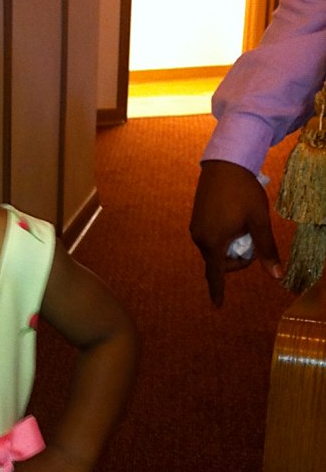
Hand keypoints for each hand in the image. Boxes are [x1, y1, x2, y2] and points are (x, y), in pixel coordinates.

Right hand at [189, 160, 282, 306]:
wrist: (225, 165)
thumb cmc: (244, 193)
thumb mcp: (259, 221)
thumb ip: (266, 249)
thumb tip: (276, 275)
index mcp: (214, 242)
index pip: (216, 274)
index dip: (218, 292)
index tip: (218, 306)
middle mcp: (200, 238)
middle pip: (218, 263)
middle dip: (236, 261)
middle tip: (253, 242)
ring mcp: (195, 228)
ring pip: (214, 250)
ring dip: (230, 248)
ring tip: (242, 227)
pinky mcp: (196, 219)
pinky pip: (209, 238)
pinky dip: (222, 239)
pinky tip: (233, 221)